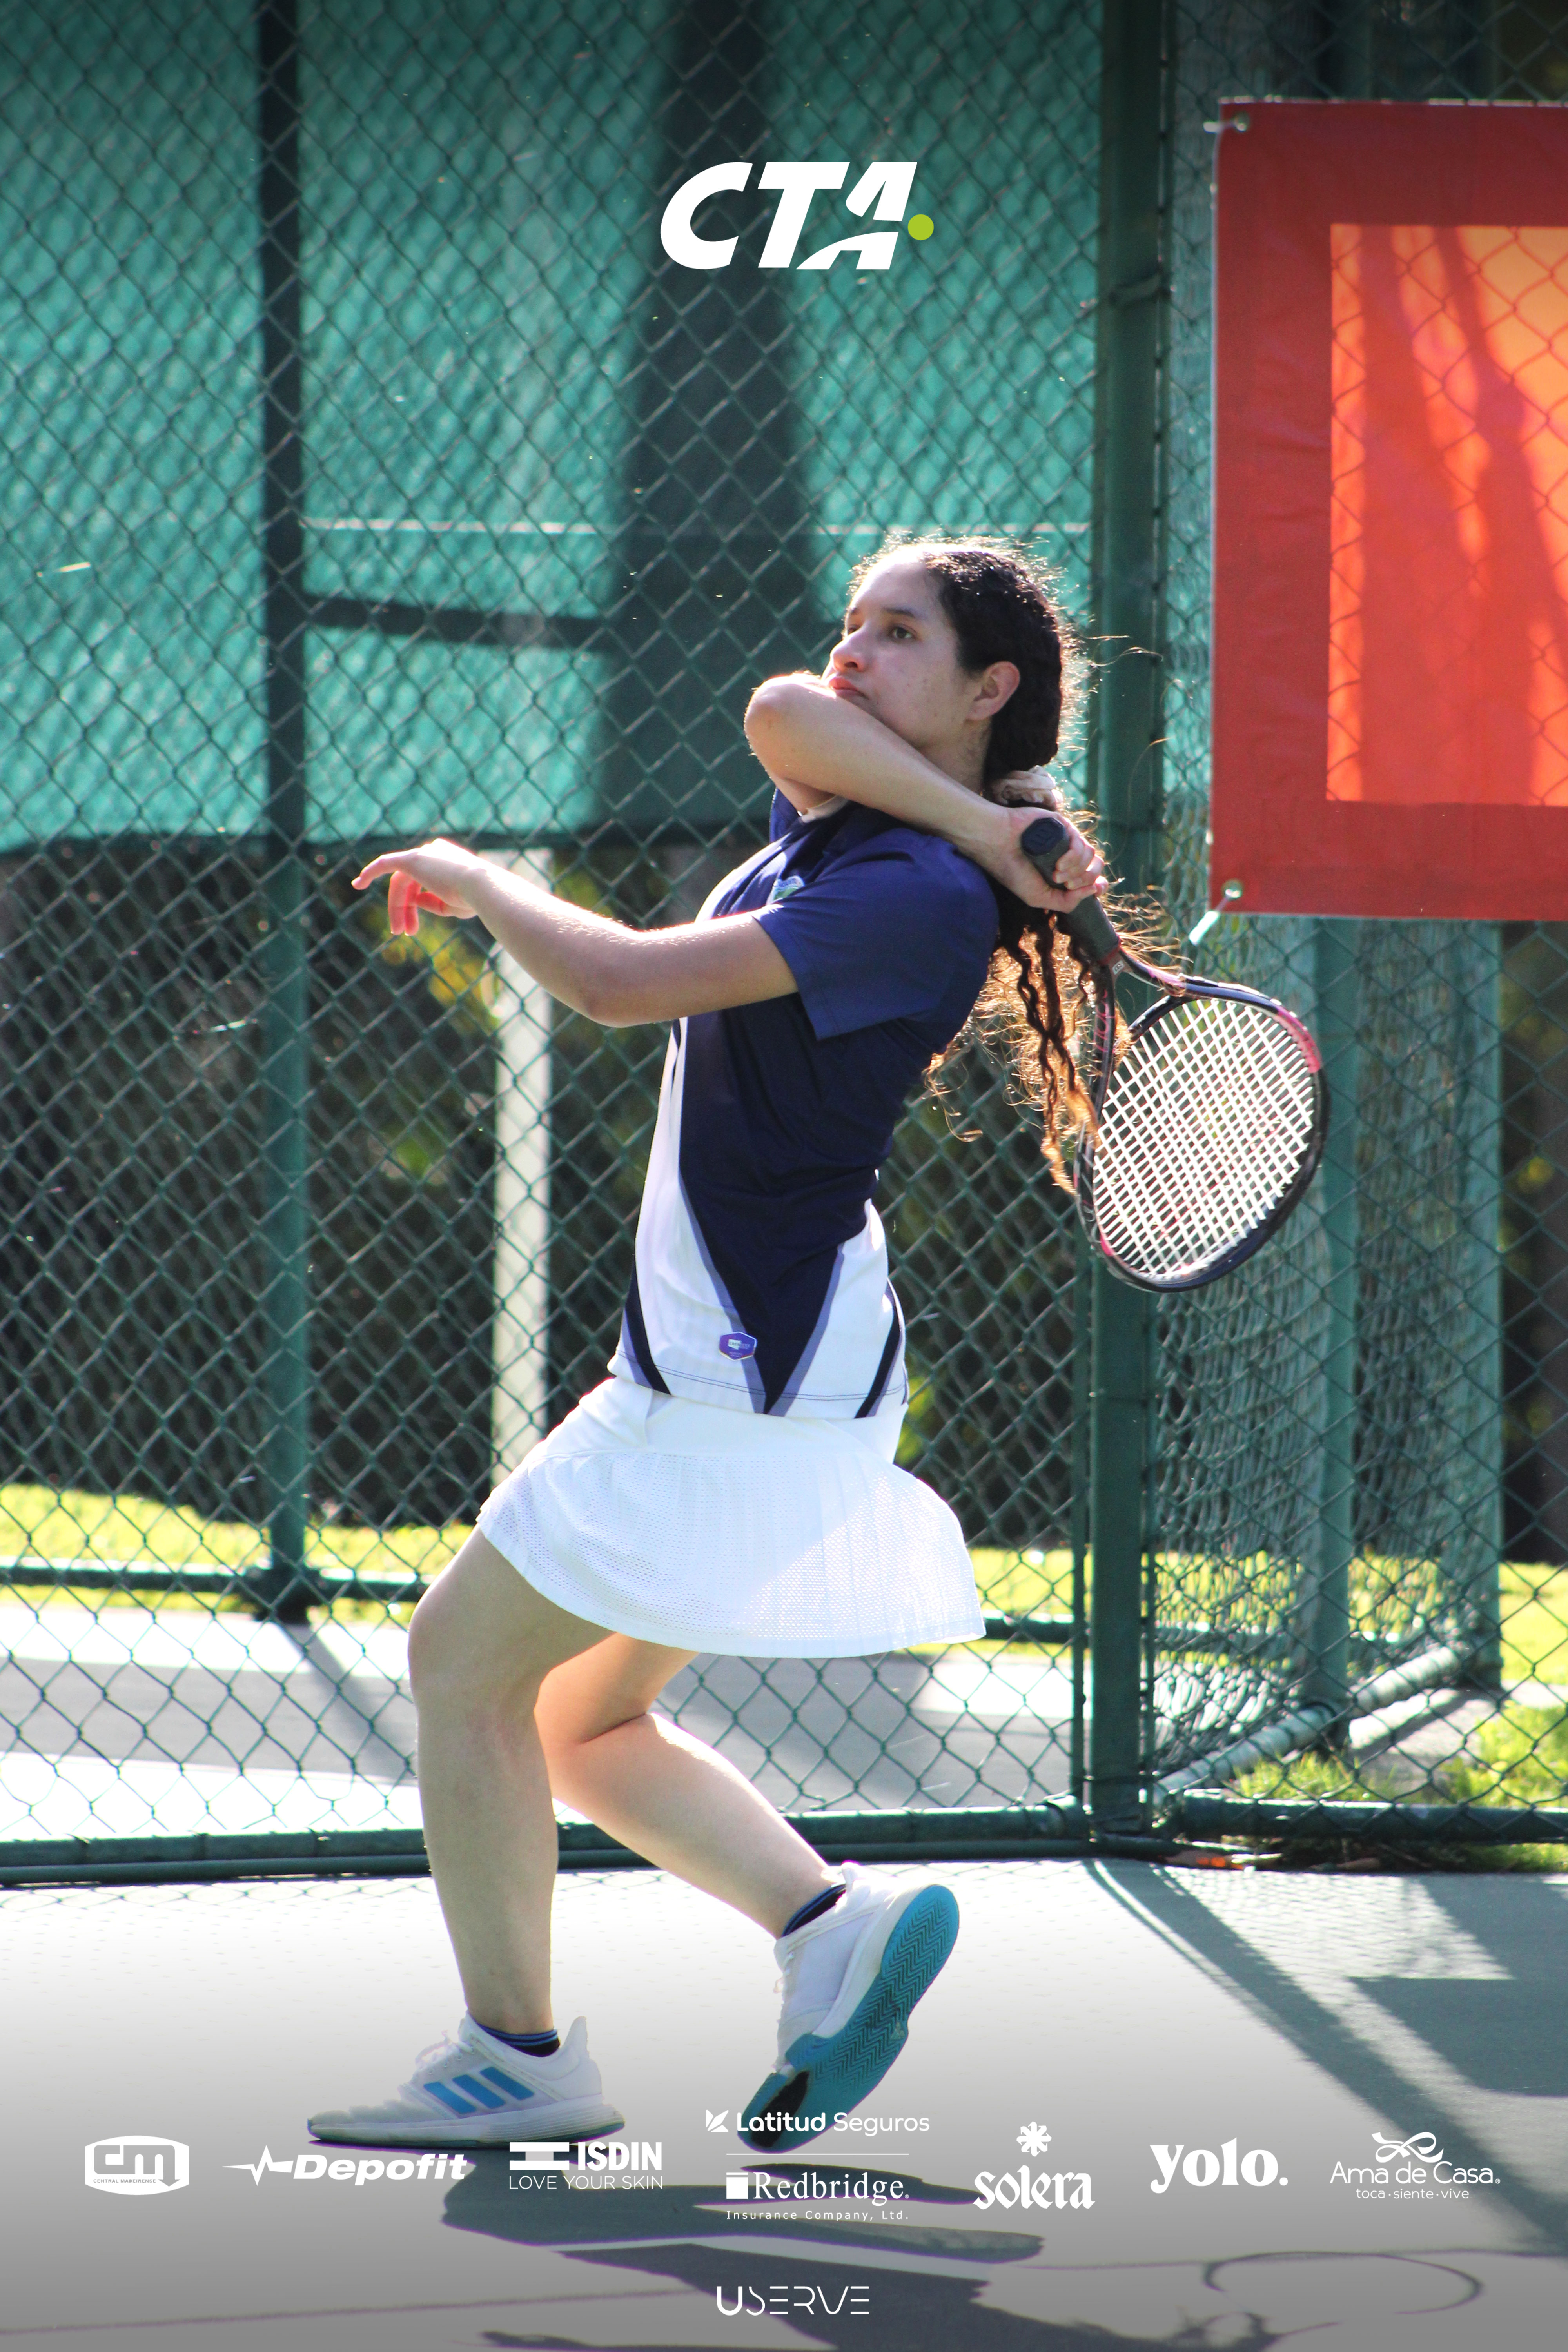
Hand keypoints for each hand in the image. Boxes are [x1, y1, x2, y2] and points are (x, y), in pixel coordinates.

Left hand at [352, 839, 486, 934]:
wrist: (483, 888)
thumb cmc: (476, 899)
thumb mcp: (454, 905)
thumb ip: (434, 902)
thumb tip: (416, 901)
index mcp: (447, 860)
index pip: (424, 882)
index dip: (415, 906)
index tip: (412, 928)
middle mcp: (434, 853)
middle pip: (408, 883)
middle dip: (403, 909)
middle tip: (401, 933)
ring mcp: (423, 854)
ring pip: (400, 883)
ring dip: (396, 908)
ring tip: (397, 931)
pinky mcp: (413, 859)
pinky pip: (385, 863)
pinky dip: (371, 872)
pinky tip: (358, 884)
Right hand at [966, 797, 1106, 913]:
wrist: (998, 846)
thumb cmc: (1014, 872)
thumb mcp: (1039, 898)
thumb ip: (1066, 902)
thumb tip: (1093, 891)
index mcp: (1064, 871)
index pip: (1091, 876)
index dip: (1098, 884)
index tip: (1098, 889)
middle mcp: (1067, 855)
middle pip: (1095, 867)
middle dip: (1084, 880)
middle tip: (1065, 884)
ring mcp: (1066, 840)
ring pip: (1091, 855)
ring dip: (1076, 870)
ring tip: (1056, 874)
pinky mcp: (1063, 826)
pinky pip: (1080, 844)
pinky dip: (1073, 858)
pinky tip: (1058, 864)